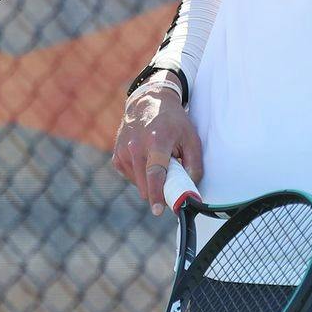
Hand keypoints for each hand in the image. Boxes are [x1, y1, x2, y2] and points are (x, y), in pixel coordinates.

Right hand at [112, 81, 203, 215]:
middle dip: (159, 189)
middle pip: (146, 184)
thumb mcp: (191, 138)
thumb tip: (191, 191)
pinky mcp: (116, 156)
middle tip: (171, 176)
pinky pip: (131, 177)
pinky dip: (141, 175)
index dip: (158, 194)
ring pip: (139, 183)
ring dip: (150, 180)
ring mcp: (123, 151)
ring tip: (158, 159)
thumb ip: (194, 165)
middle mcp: (135, 146)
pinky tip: (146, 159)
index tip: (159, 210)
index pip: (155, 173)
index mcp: (156, 141)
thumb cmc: (174, 121)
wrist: (148, 101)